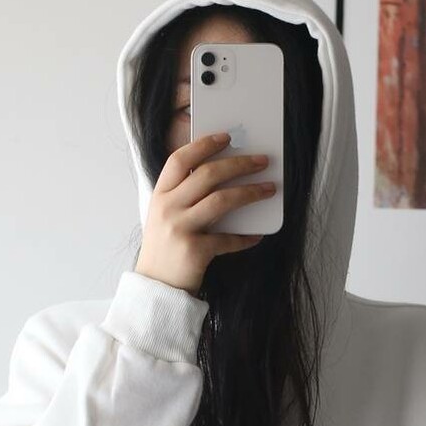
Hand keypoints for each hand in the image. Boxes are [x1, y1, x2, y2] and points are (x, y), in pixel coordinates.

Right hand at [135, 131, 275, 294]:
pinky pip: (227, 239)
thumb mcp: (165, 217)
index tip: (227, 137)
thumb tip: (223, 177)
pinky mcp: (194, 251)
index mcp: (159, 195)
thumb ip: (184, 197)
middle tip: (261, 161)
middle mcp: (167, 208)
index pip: (179, 160)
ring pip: (221, 200)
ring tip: (269, 190)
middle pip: (207, 175)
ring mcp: (179, 228)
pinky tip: (256, 235)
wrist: (156, 288)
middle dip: (238, 164)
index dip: (204, 145)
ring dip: (250, 192)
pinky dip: (244, 237)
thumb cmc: (166, 250)